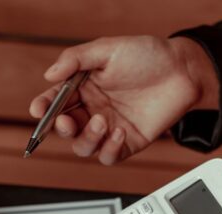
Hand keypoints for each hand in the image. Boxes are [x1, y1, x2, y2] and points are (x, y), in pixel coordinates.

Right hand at [29, 36, 218, 164]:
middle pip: (64, 129)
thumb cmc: (148, 55)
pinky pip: (108, 156)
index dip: (43, 108)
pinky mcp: (127, 142)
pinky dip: (109, 149)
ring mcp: (109, 128)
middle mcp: (93, 109)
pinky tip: (119, 132)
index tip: (38, 109)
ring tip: (101, 121)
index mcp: (83, 88)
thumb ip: (76, 59)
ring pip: (83, 146)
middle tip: (65, 121)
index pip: (54, 102)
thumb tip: (49, 75)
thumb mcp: (108, 49)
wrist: (182, 70)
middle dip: (59, 128)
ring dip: (86, 138)